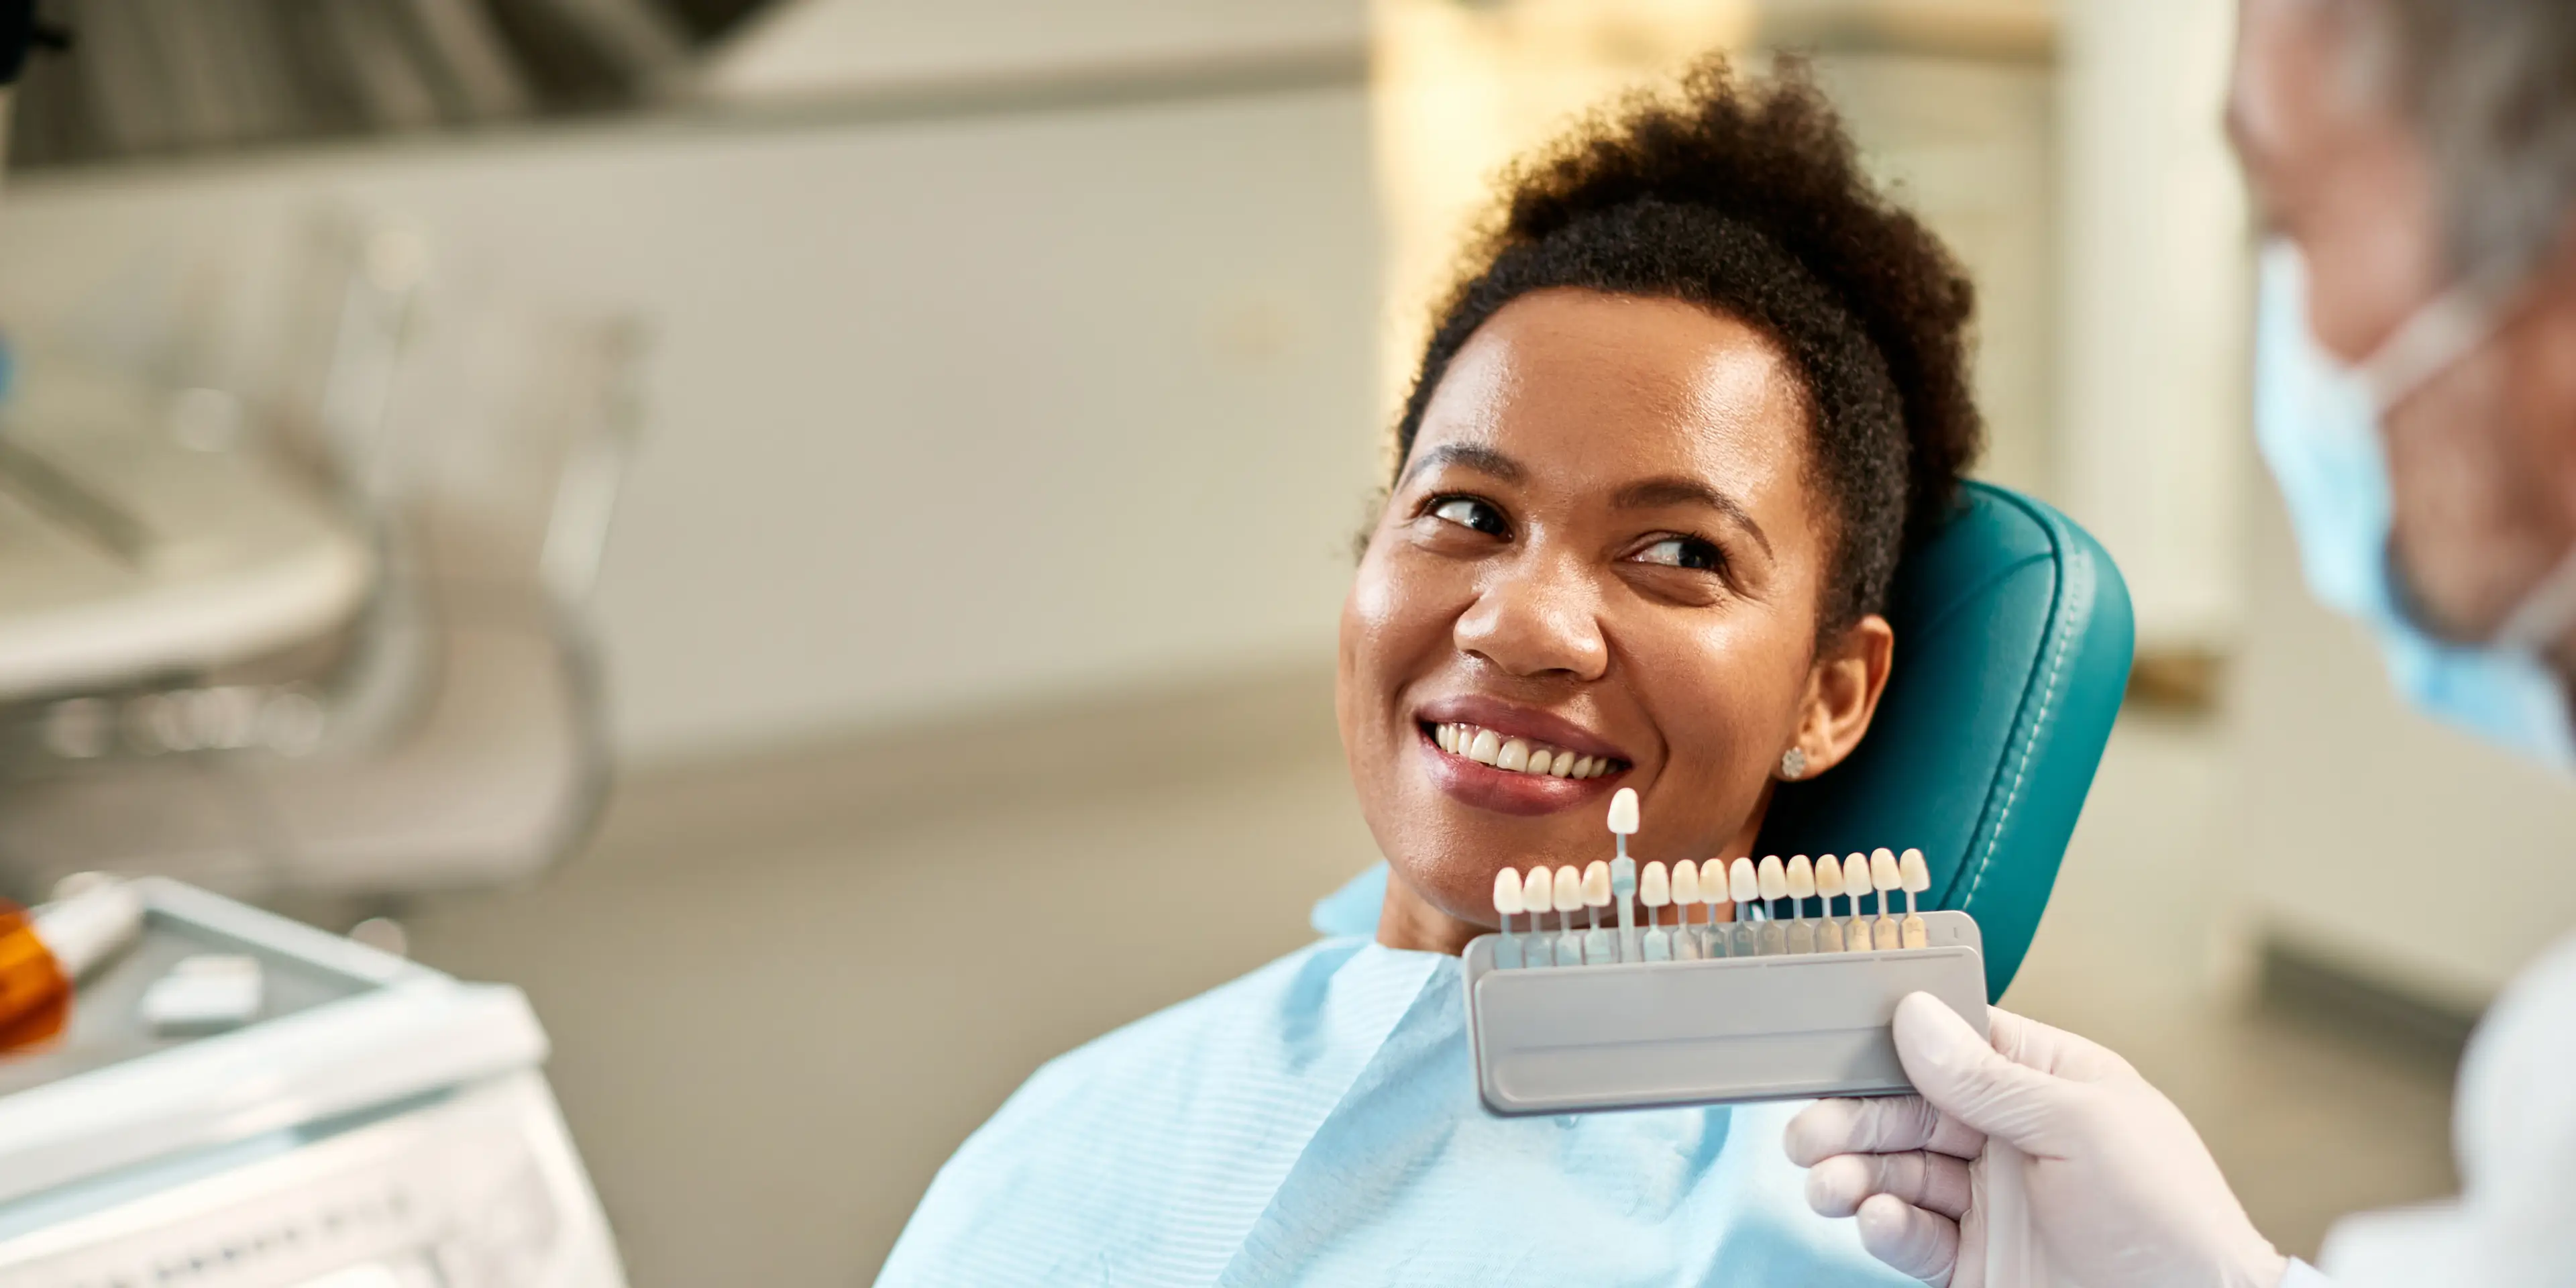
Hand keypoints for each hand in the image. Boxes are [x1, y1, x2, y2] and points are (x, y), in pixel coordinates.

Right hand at [1784, 993, 2288, 1287]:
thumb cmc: (2172, 1219)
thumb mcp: (2084, 1126)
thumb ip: (1991, 1076)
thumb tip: (1915, 1016)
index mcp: (2046, 1084)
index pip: (1951, 1043)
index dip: (1891, 1044)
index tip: (1834, 1047)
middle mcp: (2011, 1139)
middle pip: (1908, 1111)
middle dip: (1854, 1118)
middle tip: (1808, 1133)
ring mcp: (1991, 1204)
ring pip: (1897, 1174)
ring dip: (1854, 1174)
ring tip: (1829, 1183)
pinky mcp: (1975, 1264)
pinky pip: (1911, 1236)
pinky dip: (1883, 1227)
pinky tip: (1875, 1219)